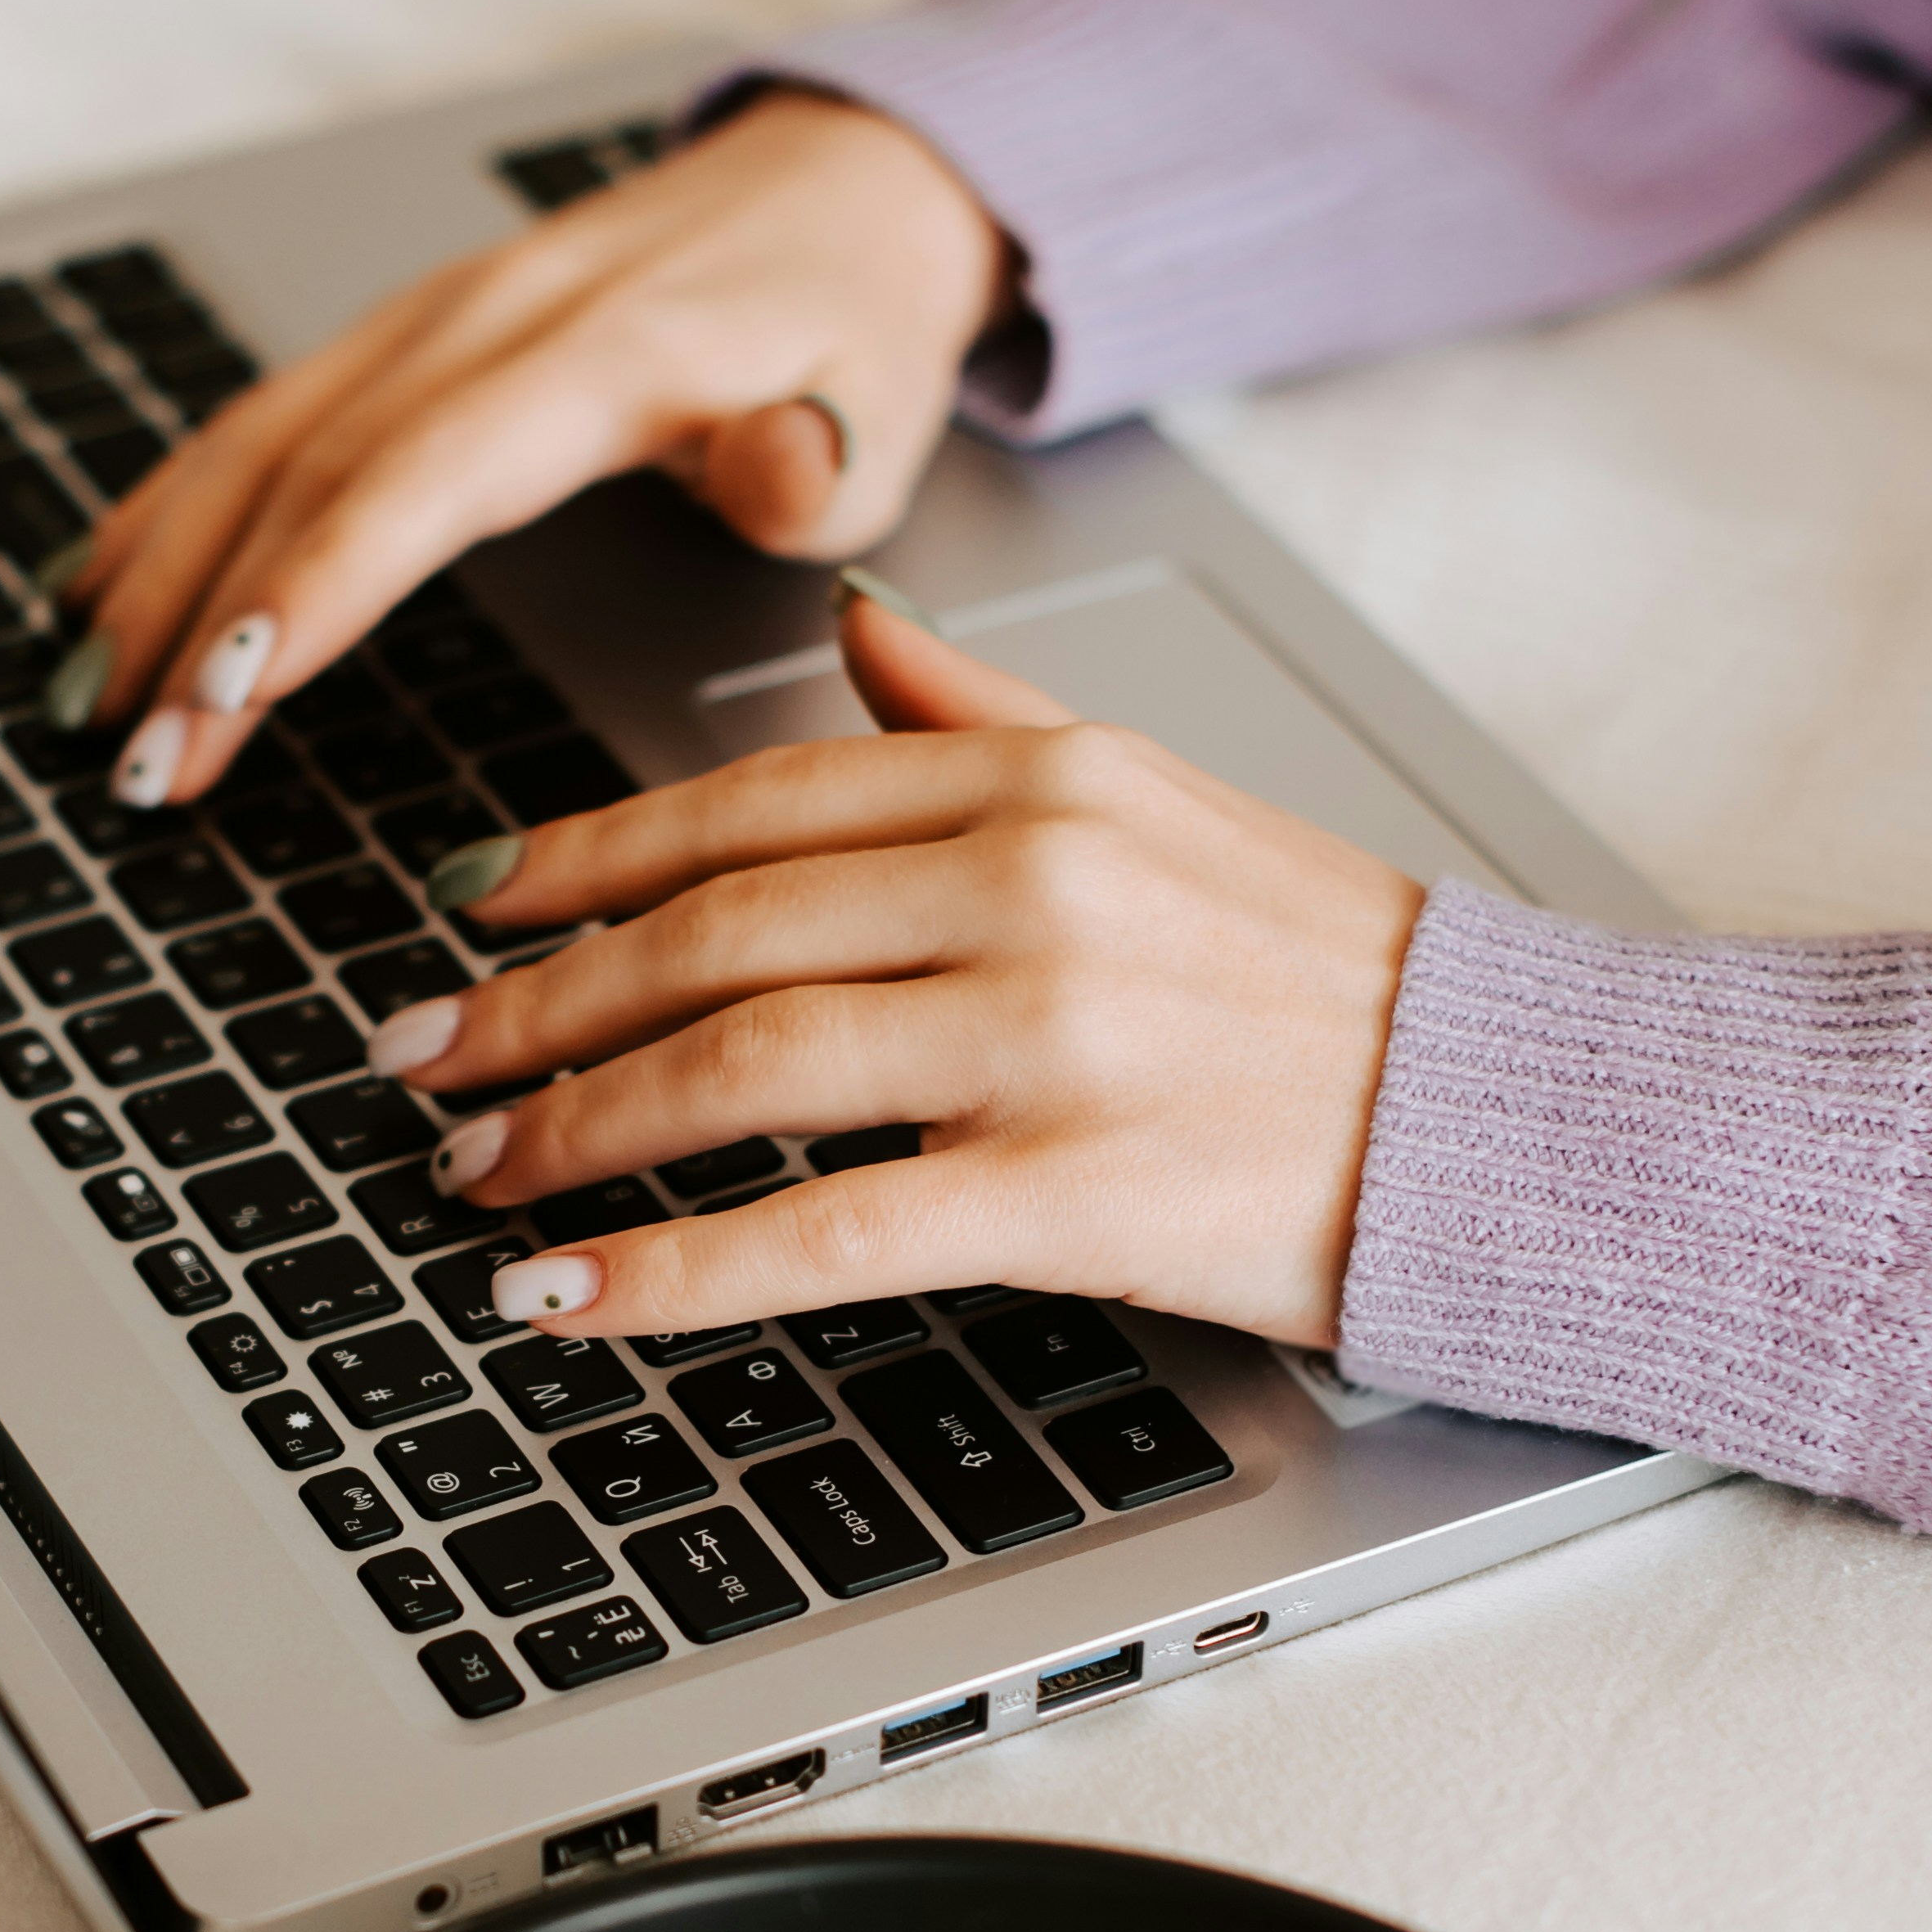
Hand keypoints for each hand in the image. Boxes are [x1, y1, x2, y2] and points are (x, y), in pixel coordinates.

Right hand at [61, 86, 1014, 808]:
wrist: (842, 188)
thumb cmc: (854, 324)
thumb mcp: (886, 403)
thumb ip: (820, 464)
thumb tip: (776, 473)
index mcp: (603, 348)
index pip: (422, 474)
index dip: (317, 581)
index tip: (230, 688)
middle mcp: (489, 316)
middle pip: (308, 471)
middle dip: (203, 622)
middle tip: (141, 763)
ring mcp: (430, 316)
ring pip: (256, 441)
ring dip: (160, 571)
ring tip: (86, 700)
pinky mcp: (403, 332)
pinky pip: (261, 419)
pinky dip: (170, 506)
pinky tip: (100, 587)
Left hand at [364, 585, 1423, 1351]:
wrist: (1508, 1118)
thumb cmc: (1333, 981)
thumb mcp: (1166, 798)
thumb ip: (987, 723)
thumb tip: (853, 635)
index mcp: (1043, 779)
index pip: (752, 800)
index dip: (584, 856)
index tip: (475, 903)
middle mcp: (1032, 882)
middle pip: (712, 929)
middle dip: (536, 1002)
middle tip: (423, 1055)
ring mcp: (1050, 1035)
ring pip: (741, 1064)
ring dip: (573, 1128)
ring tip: (472, 1173)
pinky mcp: (1071, 1189)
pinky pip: (822, 1231)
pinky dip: (670, 1270)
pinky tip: (568, 1296)